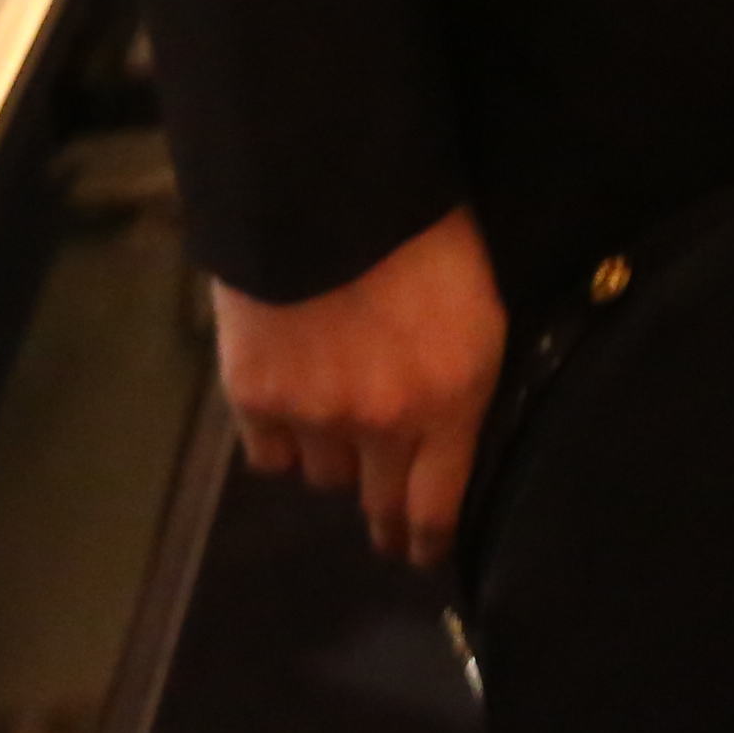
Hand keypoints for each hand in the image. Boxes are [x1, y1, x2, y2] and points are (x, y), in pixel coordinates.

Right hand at [210, 203, 504, 565]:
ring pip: (324, 474)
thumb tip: (454, 419)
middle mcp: (383, 424)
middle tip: (384, 522)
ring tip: (336, 430)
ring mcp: (313, 414)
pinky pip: (268, 454)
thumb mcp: (478, 301)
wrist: (328, 181)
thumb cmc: (427, 223)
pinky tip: (287, 416)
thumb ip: (464, 374)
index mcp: (452, 399)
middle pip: (380, 503)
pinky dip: (279, 440)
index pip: (438, 508)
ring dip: (334, 457)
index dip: (428, 540)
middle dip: (385, 517)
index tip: (423, 551)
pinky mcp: (255, 394)